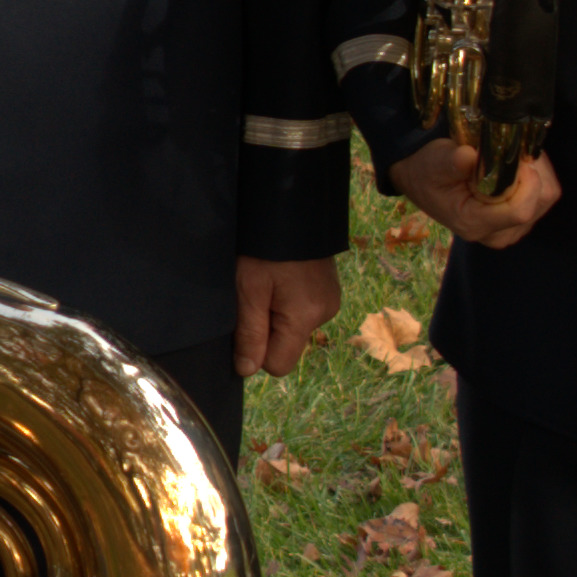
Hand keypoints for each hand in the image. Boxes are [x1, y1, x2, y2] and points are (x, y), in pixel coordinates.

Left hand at [237, 252, 340, 380]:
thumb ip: (249, 333)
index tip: (247, 321)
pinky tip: (282, 277)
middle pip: (287, 346)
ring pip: (293, 328)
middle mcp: (324, 313)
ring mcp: (330, 301)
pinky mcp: (328, 290)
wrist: (292, 206)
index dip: (256, 351)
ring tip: (269, 280)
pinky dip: (288, 301)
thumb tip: (247, 371)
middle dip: (267, 329)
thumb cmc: (264, 246)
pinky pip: (302, 310)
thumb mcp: (248, 289)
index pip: (278, 365)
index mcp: (305, 317)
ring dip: (276, 313)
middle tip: (256, 294)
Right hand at [395, 138, 555, 249]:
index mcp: (474, 223)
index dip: (527, 180)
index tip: (516, 155)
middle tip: (514, 150)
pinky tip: (517, 167)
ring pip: (546, 198)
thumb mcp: (434, 161)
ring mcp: (510, 230)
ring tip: (513, 157)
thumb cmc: (427, 171)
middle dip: (534, 170)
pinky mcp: (519, 221)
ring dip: (537, 171)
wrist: (422, 181)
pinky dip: (537, 177)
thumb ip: (453, 161)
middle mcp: (496, 234)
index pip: (520, 210)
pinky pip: (544, 197)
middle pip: (539, 202)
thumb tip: (470, 156)